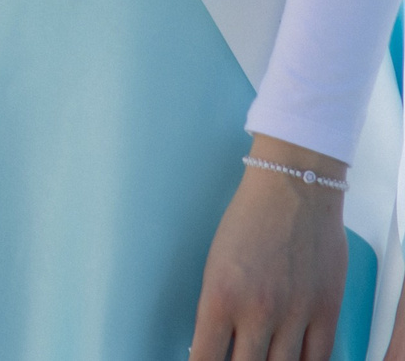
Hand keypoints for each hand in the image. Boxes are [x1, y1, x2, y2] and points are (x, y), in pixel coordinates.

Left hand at [190, 136, 350, 360]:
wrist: (293, 189)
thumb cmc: (248, 218)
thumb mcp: (214, 265)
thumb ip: (217, 308)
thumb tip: (215, 344)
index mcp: (219, 297)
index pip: (205, 358)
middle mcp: (257, 312)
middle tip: (235, 357)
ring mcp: (295, 314)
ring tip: (261, 355)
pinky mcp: (327, 310)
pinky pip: (320, 357)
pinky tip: (293, 359)